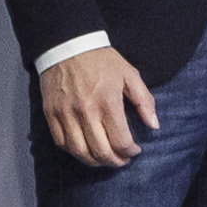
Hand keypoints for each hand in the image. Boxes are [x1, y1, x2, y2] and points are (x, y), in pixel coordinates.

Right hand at [37, 44, 156, 168]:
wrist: (68, 45)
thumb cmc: (101, 60)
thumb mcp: (129, 75)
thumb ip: (144, 101)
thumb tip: (154, 126)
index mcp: (108, 102)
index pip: (121, 141)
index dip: (130, 152)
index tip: (135, 151)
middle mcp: (86, 112)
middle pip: (101, 152)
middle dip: (115, 162)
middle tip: (122, 160)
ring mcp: (66, 114)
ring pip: (80, 152)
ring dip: (95, 162)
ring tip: (105, 159)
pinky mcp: (51, 114)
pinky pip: (61, 143)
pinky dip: (74, 152)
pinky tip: (86, 149)